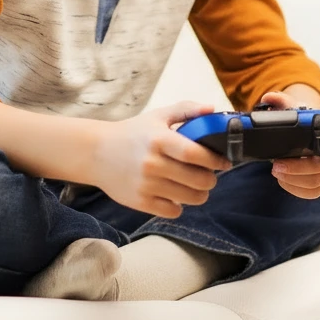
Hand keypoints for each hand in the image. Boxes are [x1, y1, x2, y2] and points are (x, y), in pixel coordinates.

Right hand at [92, 101, 231, 218]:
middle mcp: (153, 163)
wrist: (96, 153)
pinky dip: (179, 206)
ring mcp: (146, 185)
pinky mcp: (140, 202)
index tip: (224, 162)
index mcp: (159, 140)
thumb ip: (186, 110)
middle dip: (211, 180)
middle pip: (197, 180)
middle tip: (210, 176)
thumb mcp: (157, 116)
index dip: (215, 160)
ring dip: (200, 194)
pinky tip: (176, 196)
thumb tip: (212, 109)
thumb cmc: (131, 133)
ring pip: (189, 198)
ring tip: (197, 187)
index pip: (195, 154)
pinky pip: (172, 211)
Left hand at [259, 90, 319, 199]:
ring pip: (319, 182)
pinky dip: (297, 190)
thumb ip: (281, 101)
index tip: (311, 153)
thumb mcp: (294, 107)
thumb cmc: (303, 119)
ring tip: (277, 173)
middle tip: (276, 166)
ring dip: (295, 181)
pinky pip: (315, 192)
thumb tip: (268, 97)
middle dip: (299, 168)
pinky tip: (284, 181)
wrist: (306, 131)